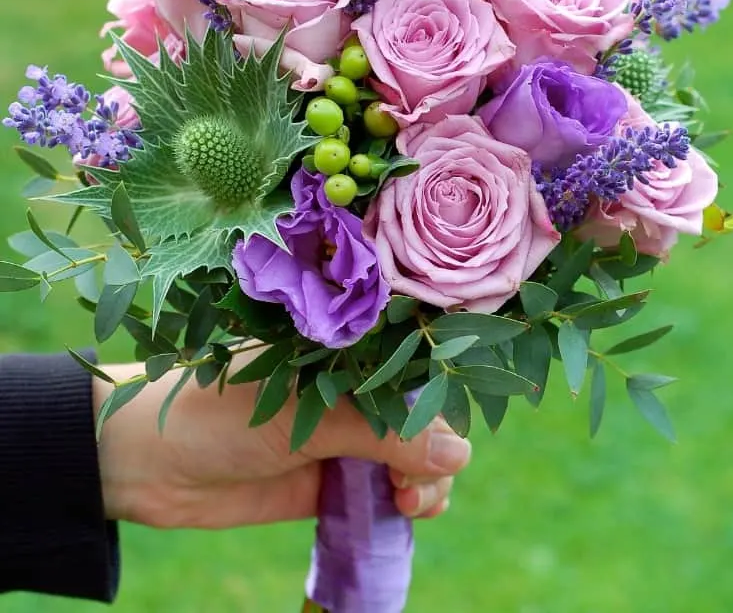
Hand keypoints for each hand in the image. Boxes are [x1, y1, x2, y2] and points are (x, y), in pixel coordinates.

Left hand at [94, 362, 470, 529]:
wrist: (144, 461)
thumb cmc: (218, 411)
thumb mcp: (304, 416)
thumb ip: (381, 433)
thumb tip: (459, 454)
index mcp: (344, 348)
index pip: (416, 361)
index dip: (443, 392)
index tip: (450, 430)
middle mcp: (350, 386)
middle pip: (422, 415)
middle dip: (435, 450)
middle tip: (413, 484)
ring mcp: (341, 433)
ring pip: (411, 456)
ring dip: (425, 481)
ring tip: (406, 502)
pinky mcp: (328, 479)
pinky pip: (382, 491)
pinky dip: (402, 503)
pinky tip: (401, 512)